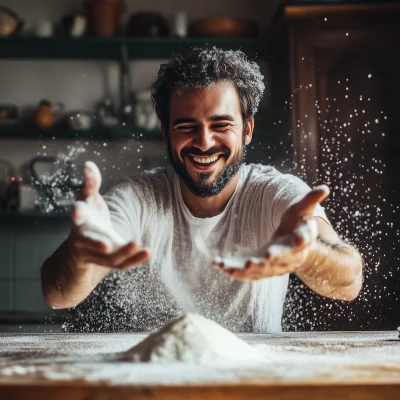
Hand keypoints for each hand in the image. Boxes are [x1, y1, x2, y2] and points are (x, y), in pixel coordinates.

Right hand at [69, 161, 148, 270]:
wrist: (82, 247)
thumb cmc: (89, 217)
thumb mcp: (89, 199)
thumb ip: (91, 183)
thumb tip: (88, 164)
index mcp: (80, 219)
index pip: (77, 214)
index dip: (77, 212)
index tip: (77, 211)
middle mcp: (82, 237)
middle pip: (87, 241)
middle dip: (95, 243)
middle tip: (107, 244)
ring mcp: (93, 253)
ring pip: (106, 257)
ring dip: (122, 252)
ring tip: (137, 243)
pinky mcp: (105, 263)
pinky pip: (119, 264)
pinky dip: (133, 260)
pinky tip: (148, 252)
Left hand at [215, 185, 329, 279]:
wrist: (295, 245)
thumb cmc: (297, 224)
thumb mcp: (304, 211)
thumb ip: (310, 200)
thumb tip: (325, 187)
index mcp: (299, 242)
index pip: (299, 243)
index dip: (296, 242)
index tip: (287, 245)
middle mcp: (288, 258)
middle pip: (277, 261)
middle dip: (264, 263)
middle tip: (251, 262)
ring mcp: (274, 266)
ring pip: (259, 271)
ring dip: (243, 270)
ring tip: (227, 267)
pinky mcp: (261, 268)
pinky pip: (248, 273)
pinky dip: (233, 271)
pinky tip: (218, 265)